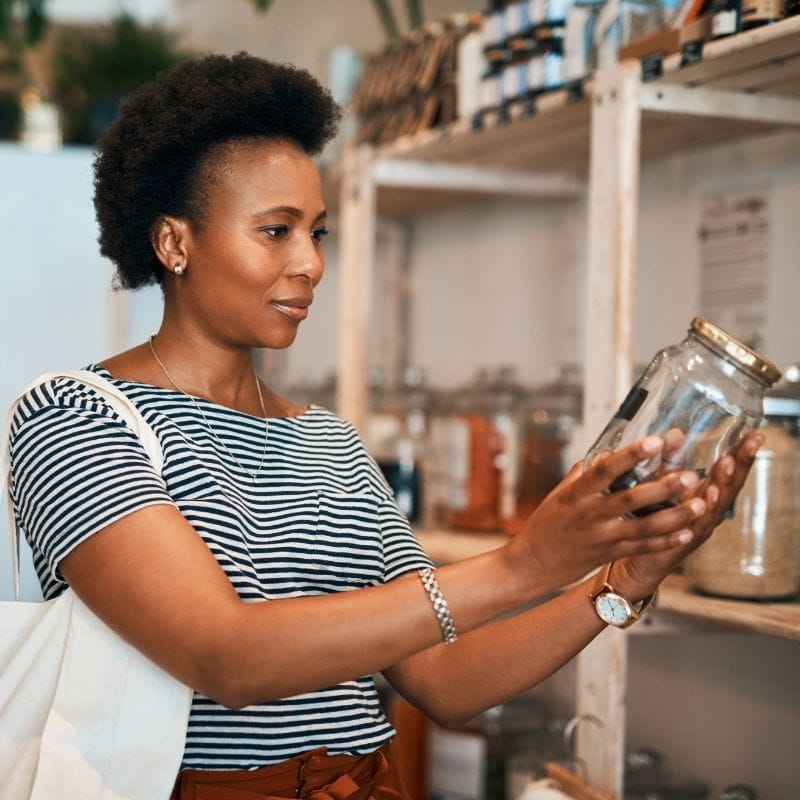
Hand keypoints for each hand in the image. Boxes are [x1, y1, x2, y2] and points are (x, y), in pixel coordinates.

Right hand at [508, 435, 706, 593]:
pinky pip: (643, 547)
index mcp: (576, 493)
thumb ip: (582, 474)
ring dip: (675, 516)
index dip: (631, 455)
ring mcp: (601, 536)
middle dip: (662, 487)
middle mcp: (590, 514)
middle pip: (630, 498)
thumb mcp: (559, 494)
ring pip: (644, 526)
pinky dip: (666, 541)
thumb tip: (606, 454)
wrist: (533, 563)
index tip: (655, 441)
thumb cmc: (545, 524)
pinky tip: (688, 532)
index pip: (605, 469)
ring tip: (700, 503)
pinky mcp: (610, 553)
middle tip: (688, 474)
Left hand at [611, 431, 764, 599]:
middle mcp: (707, 511)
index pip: (727, 471)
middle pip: (729, 486)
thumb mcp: (662, 483)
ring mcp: (698, 527)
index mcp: (704, 494)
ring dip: (722, 488)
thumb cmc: (652, 517)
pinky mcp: (682, 542)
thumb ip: (670, 460)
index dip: (741, 454)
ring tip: (727, 467)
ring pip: (715, 507)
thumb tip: (675, 432)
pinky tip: (706, 501)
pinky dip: (701, 515)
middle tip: (749, 445)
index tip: (755, 434)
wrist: (638, 557)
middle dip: (740, 466)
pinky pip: (693, 527)